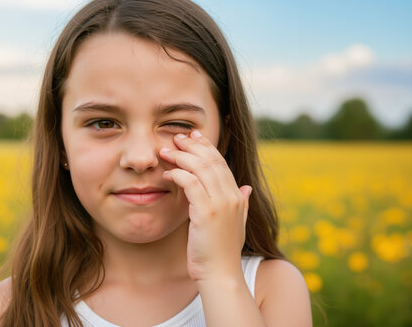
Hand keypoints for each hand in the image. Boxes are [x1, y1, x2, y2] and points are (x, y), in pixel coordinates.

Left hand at [160, 130, 252, 282]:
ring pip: (200, 168)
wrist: (221, 274)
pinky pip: (190, 183)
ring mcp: (221, 203)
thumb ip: (240, 203)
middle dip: (192, 145)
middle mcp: (232, 196)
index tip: (193, 137)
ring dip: (180, 156)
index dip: (206, 147)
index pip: (221, 163)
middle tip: (176, 138)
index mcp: (237, 196)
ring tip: (165, 151)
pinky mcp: (206, 212)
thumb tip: (246, 188)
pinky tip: (166, 173)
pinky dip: (177, 174)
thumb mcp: (235, 224)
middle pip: (211, 160)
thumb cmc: (221, 252)